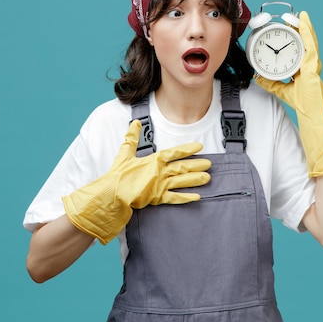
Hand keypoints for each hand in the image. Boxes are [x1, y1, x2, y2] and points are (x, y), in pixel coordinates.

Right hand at [62, 120, 210, 243]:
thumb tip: (134, 123)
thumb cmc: (117, 174)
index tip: (199, 146)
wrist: (112, 194)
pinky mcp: (157, 198)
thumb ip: (131, 138)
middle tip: (210, 163)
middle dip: (196, 165)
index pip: (173, 153)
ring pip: (181, 181)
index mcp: (153, 161)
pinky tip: (197, 197)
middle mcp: (159, 173)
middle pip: (182, 167)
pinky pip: (174, 198)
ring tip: (208, 178)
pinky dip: (186, 198)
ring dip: (195, 179)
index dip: (186, 149)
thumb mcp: (124, 153)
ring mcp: (159, 186)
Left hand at [255, 11, 322, 176]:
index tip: (286, 25)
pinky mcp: (314, 69)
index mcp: (305, 68)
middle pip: (305, 42)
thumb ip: (271, 82)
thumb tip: (257, 76)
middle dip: (298, 28)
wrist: (313, 117)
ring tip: (299, 15)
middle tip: (291, 16)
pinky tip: (304, 24)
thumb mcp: (282, 90)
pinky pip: (311, 48)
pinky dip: (308, 35)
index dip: (294, 36)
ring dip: (304, 27)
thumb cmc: (303, 105)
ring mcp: (314, 66)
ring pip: (310, 42)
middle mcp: (311, 65)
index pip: (299, 48)